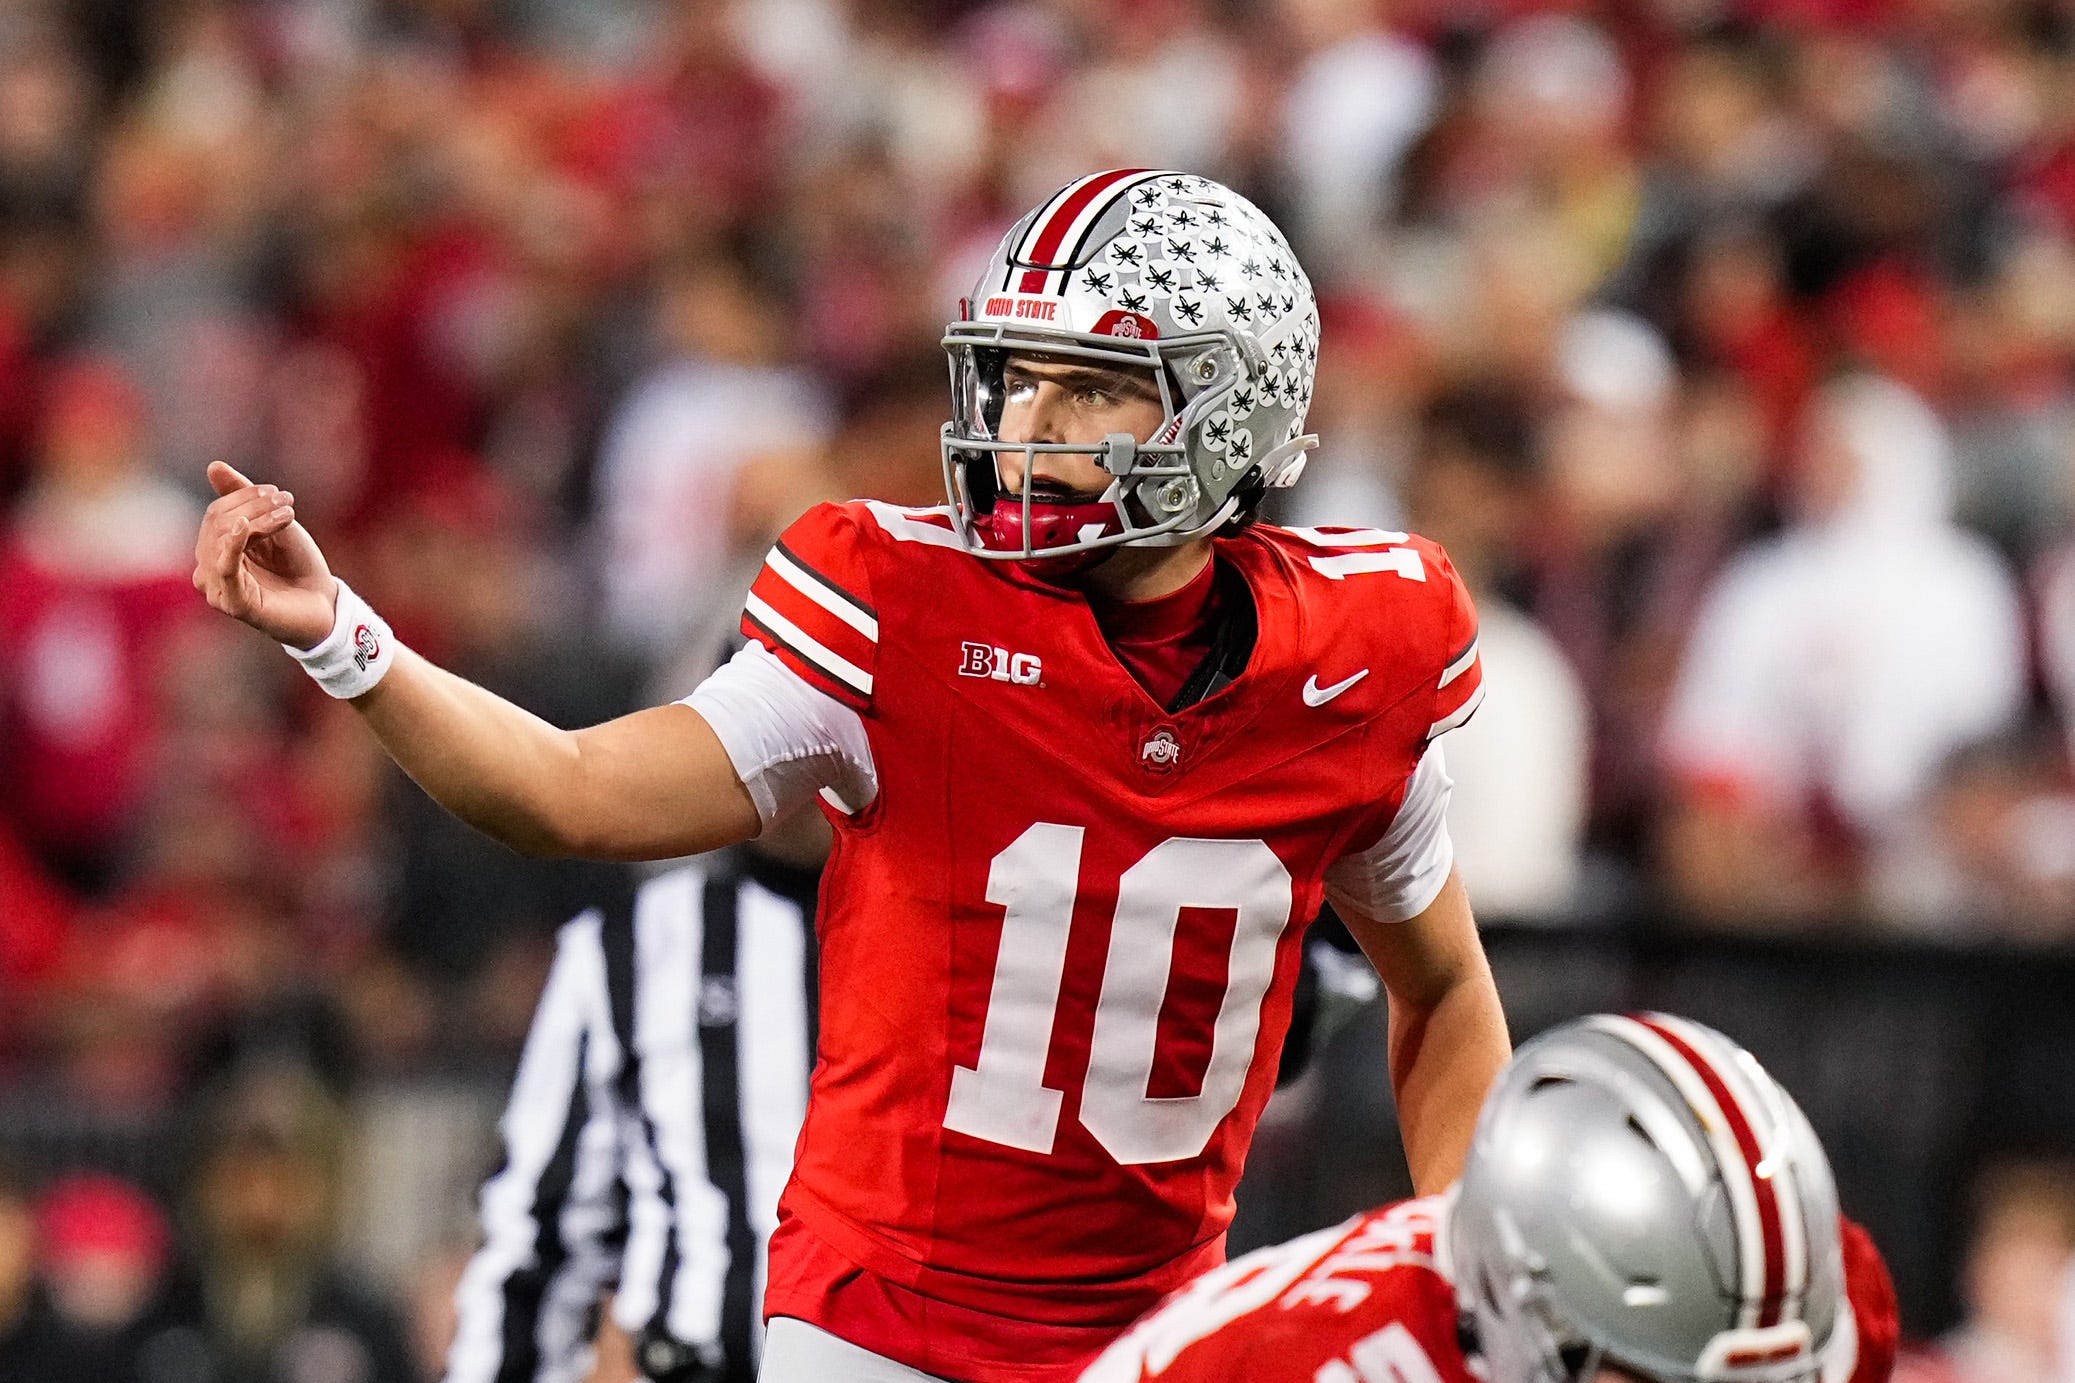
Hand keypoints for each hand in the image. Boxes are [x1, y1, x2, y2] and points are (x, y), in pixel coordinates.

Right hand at [192, 461, 338, 649]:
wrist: (325, 604)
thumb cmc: (297, 566)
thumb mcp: (273, 524)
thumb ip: (243, 497)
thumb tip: (214, 465)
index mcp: (216, 551)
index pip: (217, 513)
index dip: (244, 497)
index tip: (277, 492)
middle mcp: (210, 570)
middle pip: (217, 524)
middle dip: (252, 506)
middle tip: (286, 500)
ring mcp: (219, 589)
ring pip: (221, 540)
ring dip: (257, 520)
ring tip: (288, 515)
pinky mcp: (234, 604)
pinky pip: (224, 568)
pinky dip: (232, 544)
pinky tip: (244, 526)